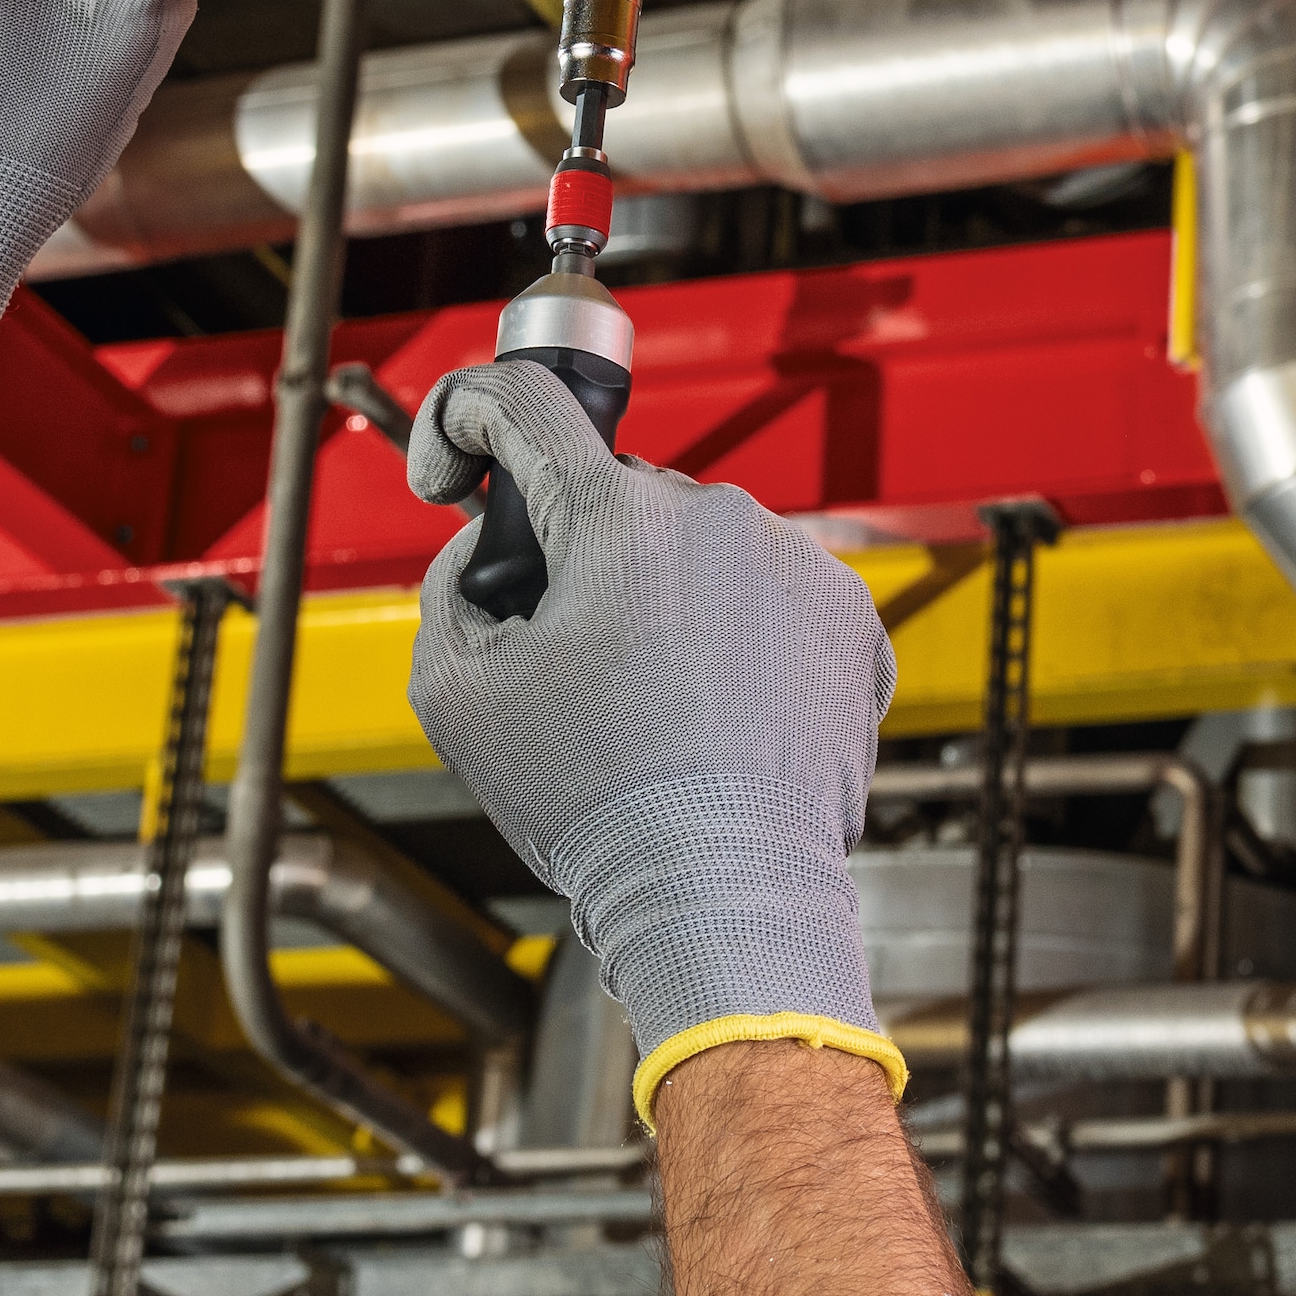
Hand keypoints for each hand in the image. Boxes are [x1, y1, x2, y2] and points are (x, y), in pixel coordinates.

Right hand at [409, 363, 895, 1079]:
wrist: (720, 889)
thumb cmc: (598, 803)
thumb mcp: (457, 694)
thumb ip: (447, 590)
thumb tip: (486, 558)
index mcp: (615, 517)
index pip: (527, 406)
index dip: (469, 419)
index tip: (460, 466)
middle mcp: (717, 518)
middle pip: (620, 500)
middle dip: (584, 558)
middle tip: (571, 656)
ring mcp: (793, 564)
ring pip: (701, 549)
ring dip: (667, 599)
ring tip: (655, 703)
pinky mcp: (847, 618)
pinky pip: (770, 596)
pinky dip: (738, 636)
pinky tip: (714, 708)